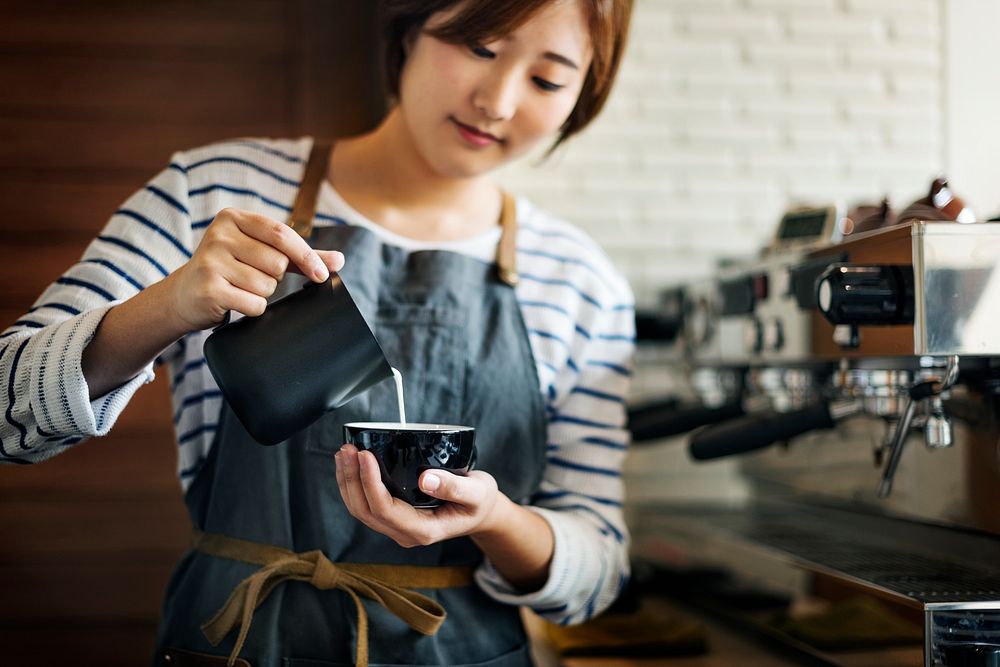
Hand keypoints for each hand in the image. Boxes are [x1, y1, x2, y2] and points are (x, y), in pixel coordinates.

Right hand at [163, 208, 344, 330]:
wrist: (185, 295)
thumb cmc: (231, 269)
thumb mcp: (261, 253)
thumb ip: (299, 255)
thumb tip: (340, 260)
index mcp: (233, 218)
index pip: (281, 234)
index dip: (306, 255)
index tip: (322, 274)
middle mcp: (219, 235)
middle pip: (277, 262)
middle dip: (275, 277)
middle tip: (252, 276)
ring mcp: (211, 261)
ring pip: (267, 285)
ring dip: (262, 293)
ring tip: (240, 287)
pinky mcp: (209, 289)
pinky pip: (254, 304)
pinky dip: (253, 308)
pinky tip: (234, 301)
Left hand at [334, 444, 503, 547]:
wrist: (480, 513)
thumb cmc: (479, 502)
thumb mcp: (477, 492)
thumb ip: (454, 487)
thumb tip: (425, 479)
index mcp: (423, 530)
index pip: (384, 509)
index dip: (370, 482)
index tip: (365, 455)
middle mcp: (405, 533)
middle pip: (365, 510)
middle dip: (352, 479)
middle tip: (347, 449)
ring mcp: (397, 528)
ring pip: (360, 509)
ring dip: (348, 481)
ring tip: (343, 453)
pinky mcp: (393, 517)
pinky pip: (365, 505)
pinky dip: (354, 484)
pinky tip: (351, 465)